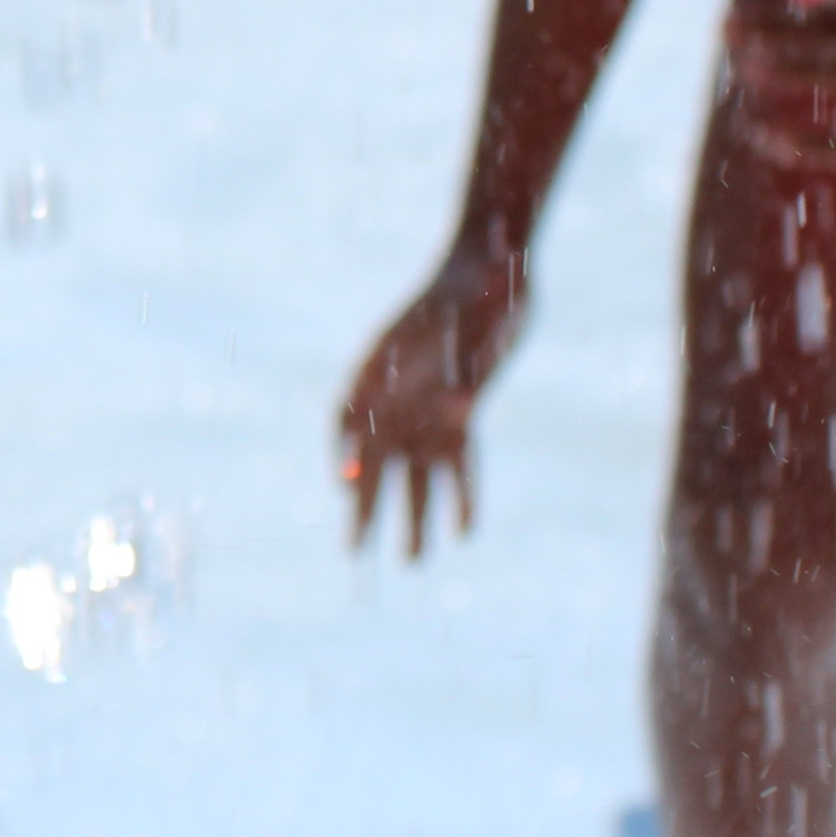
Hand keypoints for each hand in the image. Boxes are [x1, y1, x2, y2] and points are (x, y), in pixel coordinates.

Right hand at [335, 256, 520, 553]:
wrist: (490, 274)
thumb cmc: (469, 290)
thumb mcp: (465, 319)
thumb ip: (461, 363)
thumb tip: (462, 412)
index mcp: (379, 373)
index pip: (349, 422)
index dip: (344, 457)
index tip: (345, 487)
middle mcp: (396, 400)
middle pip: (376, 462)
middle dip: (368, 508)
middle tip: (356, 552)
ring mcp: (427, 412)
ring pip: (417, 476)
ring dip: (415, 518)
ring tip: (413, 561)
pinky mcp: (461, 419)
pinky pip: (460, 468)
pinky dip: (463, 498)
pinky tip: (465, 532)